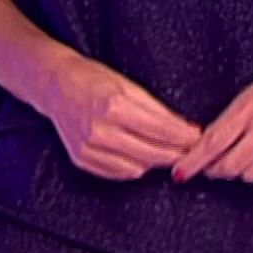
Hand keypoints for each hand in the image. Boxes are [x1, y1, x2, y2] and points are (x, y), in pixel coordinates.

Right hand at [43, 54, 201, 180]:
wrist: (55, 86)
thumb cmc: (93, 79)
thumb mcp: (128, 85)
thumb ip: (155, 109)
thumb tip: (184, 128)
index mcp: (115, 106)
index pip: (161, 130)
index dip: (183, 136)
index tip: (197, 137)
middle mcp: (100, 131)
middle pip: (152, 154)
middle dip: (176, 153)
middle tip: (190, 150)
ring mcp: (89, 148)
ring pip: (137, 168)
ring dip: (156, 162)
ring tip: (168, 153)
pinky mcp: (82, 159)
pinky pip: (118, 173)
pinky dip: (135, 168)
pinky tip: (143, 158)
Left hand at [170, 56, 252, 185]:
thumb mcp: (251, 93)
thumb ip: (230, 118)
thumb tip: (204, 144)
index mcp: (251, 107)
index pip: (214, 141)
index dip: (194, 161)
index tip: (179, 173)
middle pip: (230, 166)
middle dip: (214, 169)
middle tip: (211, 164)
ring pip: (248, 176)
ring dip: (237, 172)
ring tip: (238, 158)